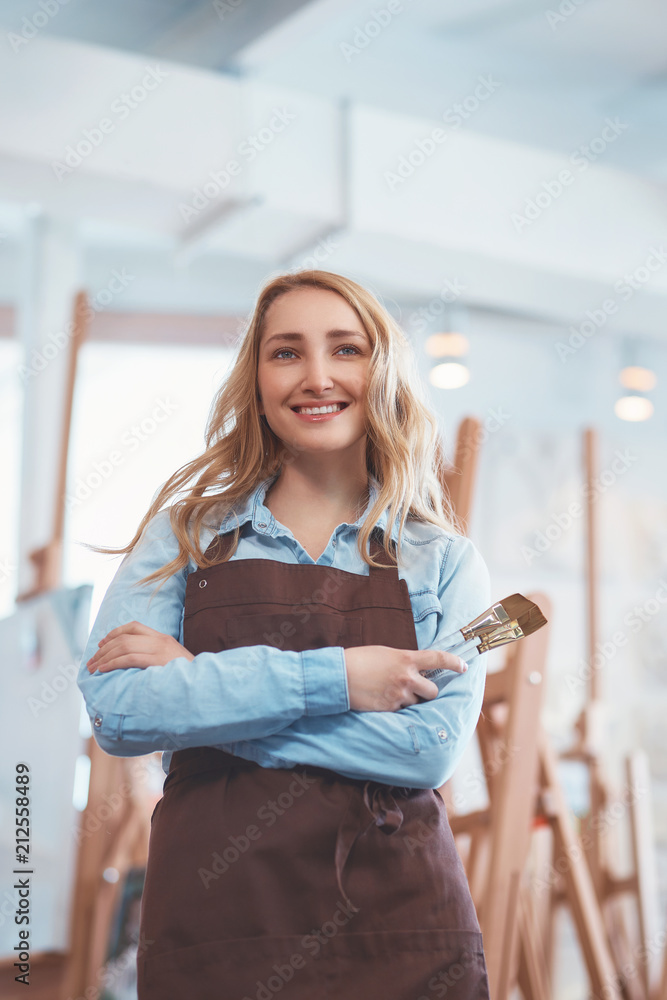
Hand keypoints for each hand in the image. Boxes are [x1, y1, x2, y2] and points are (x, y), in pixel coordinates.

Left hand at [86, 621, 194, 672]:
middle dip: (104, 649)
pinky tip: (103, 670)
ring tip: (93, 667)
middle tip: (90, 661)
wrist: (204, 683)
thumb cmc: (186, 677)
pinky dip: (113, 663)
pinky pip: (129, 659)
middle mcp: (160, 640)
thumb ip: (154, 656)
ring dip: (104, 658)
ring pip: (123, 647)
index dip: (114, 633)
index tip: (102, 643)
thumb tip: (133, 662)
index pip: (134, 626)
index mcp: (163, 637)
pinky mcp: (157, 662)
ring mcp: (159, 650)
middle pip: (124, 638)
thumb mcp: (171, 661)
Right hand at [344, 645, 468, 711]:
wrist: (340, 676)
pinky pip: (401, 712)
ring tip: (390, 693)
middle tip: (416, 690)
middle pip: (432, 691)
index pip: (438, 658)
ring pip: (416, 703)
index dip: (454, 662)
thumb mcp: (385, 653)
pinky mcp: (390, 709)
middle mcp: (407, 678)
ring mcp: (399, 695)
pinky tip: (381, 700)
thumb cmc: (359, 660)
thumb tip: (414, 668)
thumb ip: (403, 660)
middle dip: (427, 692)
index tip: (463, 666)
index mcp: (406, 658)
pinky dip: (395, 708)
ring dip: (409, 701)